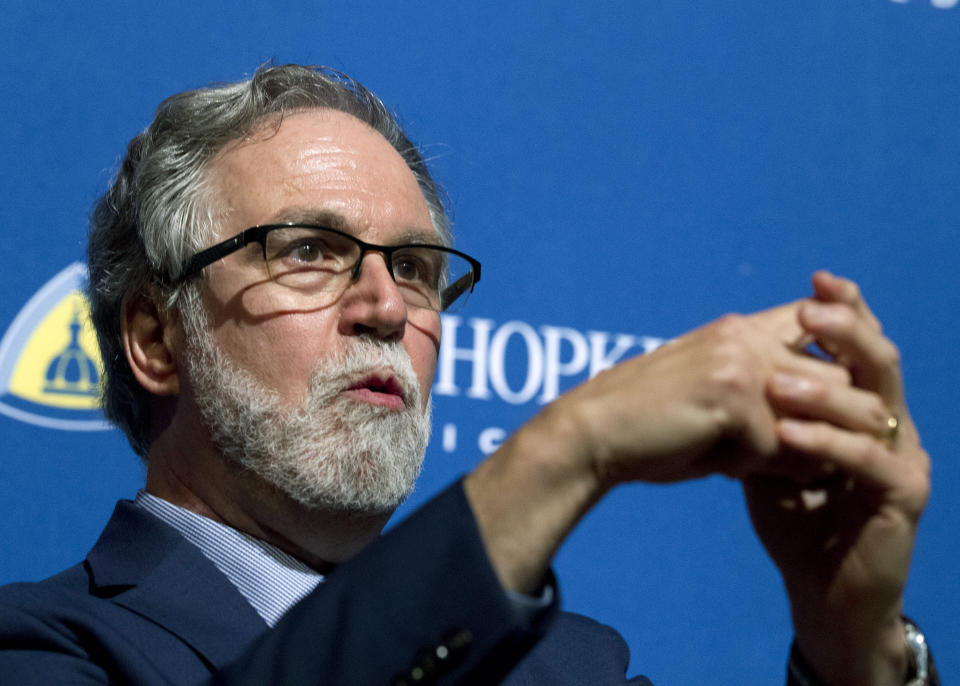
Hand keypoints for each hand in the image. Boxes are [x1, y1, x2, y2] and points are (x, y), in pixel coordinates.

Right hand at [554, 300, 848, 485]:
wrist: (592, 436)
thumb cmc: (651, 430)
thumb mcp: (715, 404)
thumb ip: (763, 400)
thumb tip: (828, 433)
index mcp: (739, 330)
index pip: (817, 329)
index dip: (837, 365)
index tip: (832, 416)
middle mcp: (744, 334)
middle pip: (837, 375)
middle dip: (835, 424)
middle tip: (806, 460)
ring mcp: (739, 360)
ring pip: (816, 412)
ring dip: (798, 449)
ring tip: (766, 468)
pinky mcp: (730, 393)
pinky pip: (777, 443)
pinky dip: (754, 467)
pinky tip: (719, 469)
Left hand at [744, 272, 929, 685]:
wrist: (821, 586)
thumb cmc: (795, 516)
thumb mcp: (771, 452)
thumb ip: (763, 410)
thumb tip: (726, 359)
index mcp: (864, 406)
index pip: (859, 347)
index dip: (846, 309)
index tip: (815, 278)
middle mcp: (893, 424)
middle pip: (878, 361)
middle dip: (846, 330)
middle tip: (809, 311)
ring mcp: (904, 458)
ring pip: (875, 406)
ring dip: (824, 391)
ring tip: (776, 383)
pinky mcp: (904, 497)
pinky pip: (868, 461)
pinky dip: (827, 444)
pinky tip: (788, 436)